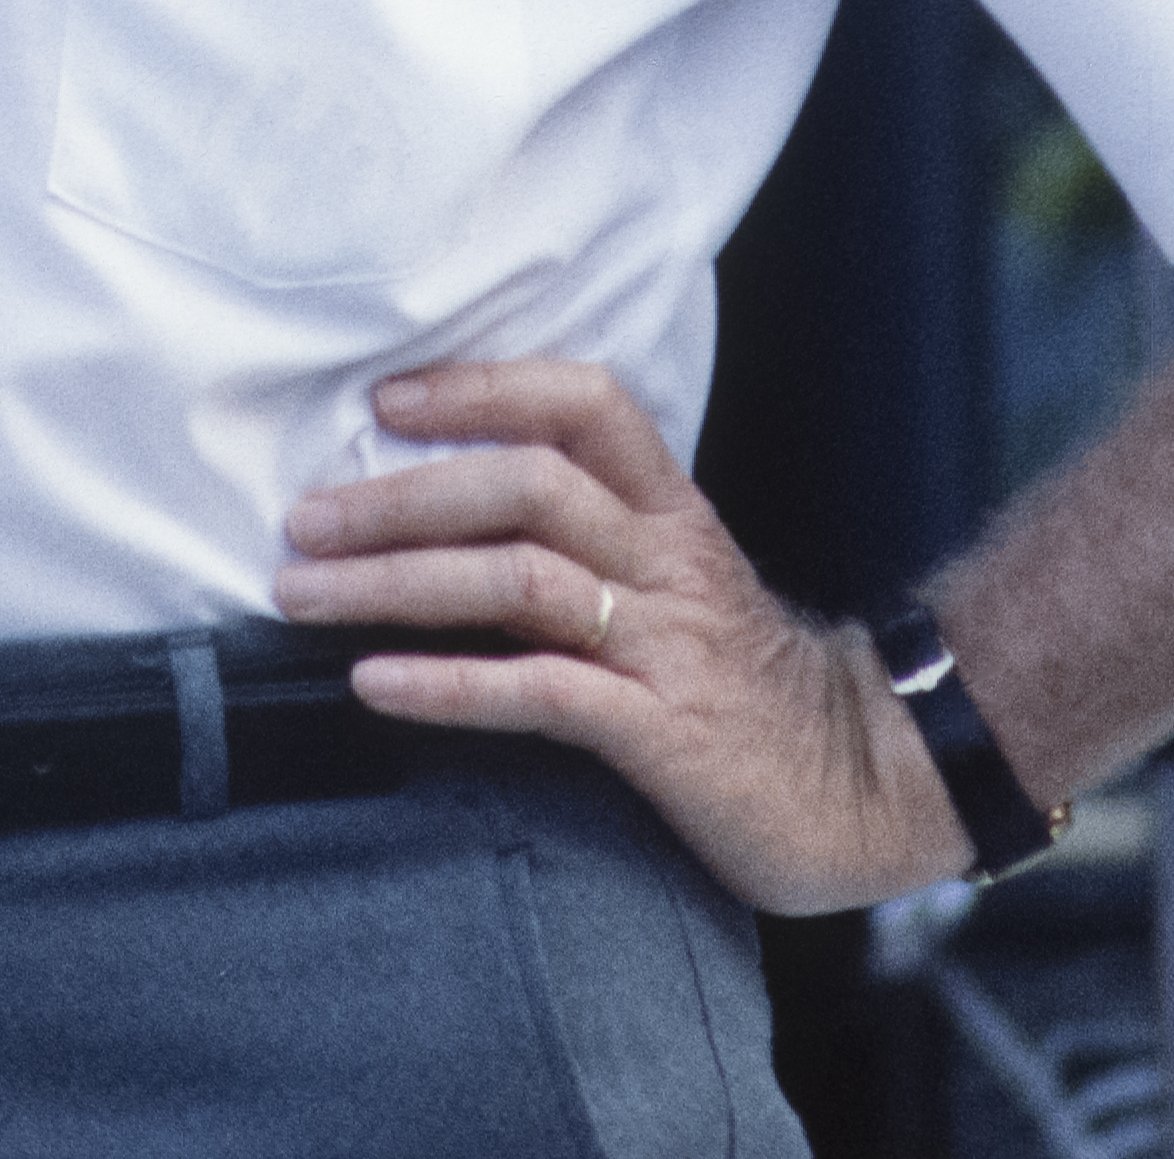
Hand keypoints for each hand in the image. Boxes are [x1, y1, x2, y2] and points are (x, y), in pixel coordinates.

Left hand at [269, 356, 978, 914]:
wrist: (871, 786)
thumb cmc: (747, 686)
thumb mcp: (677, 587)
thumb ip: (591, 543)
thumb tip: (449, 515)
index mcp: (670, 513)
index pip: (584, 404)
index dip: (483, 388)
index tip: (384, 400)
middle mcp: (667, 561)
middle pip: (526, 485)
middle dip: (401, 495)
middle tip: (303, 517)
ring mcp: (666, 644)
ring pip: (520, 579)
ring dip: (397, 580)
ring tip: (303, 593)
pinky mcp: (663, 733)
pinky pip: (543, 693)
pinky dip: (450, 683)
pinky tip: (374, 683)